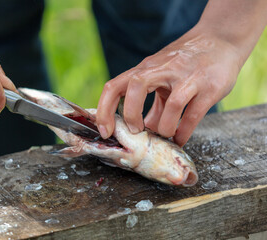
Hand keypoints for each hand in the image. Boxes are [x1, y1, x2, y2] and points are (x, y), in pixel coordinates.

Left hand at [96, 27, 240, 145]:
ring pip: (172, 105)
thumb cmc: (185, 62)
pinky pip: (193, 115)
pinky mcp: (209, 87)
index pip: (114, 86)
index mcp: (146, 69)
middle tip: (137, 131)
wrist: (220, 40)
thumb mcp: (162, 78)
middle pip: (135, 86)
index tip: (105, 131)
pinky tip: (180, 138)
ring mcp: (187, 77)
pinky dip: (183, 133)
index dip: (104, 111)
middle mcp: (163, 70)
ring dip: (164, 127)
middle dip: (131, 115)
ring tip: (166, 135)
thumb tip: (146, 130)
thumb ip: (153, 104)